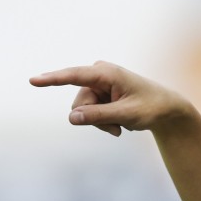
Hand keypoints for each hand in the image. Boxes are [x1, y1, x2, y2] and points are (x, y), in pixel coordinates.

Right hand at [30, 61, 193, 136]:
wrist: (167, 110)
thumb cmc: (151, 108)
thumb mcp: (126, 114)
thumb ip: (99, 116)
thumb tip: (72, 118)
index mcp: (106, 73)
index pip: (74, 76)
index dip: (52, 79)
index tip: (33, 80)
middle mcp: (98, 74)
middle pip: (79, 104)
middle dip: (94, 119)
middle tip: (117, 128)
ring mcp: (98, 84)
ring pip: (82, 111)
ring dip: (100, 123)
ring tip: (120, 126)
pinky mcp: (99, 93)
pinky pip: (89, 113)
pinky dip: (102, 122)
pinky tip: (119, 123)